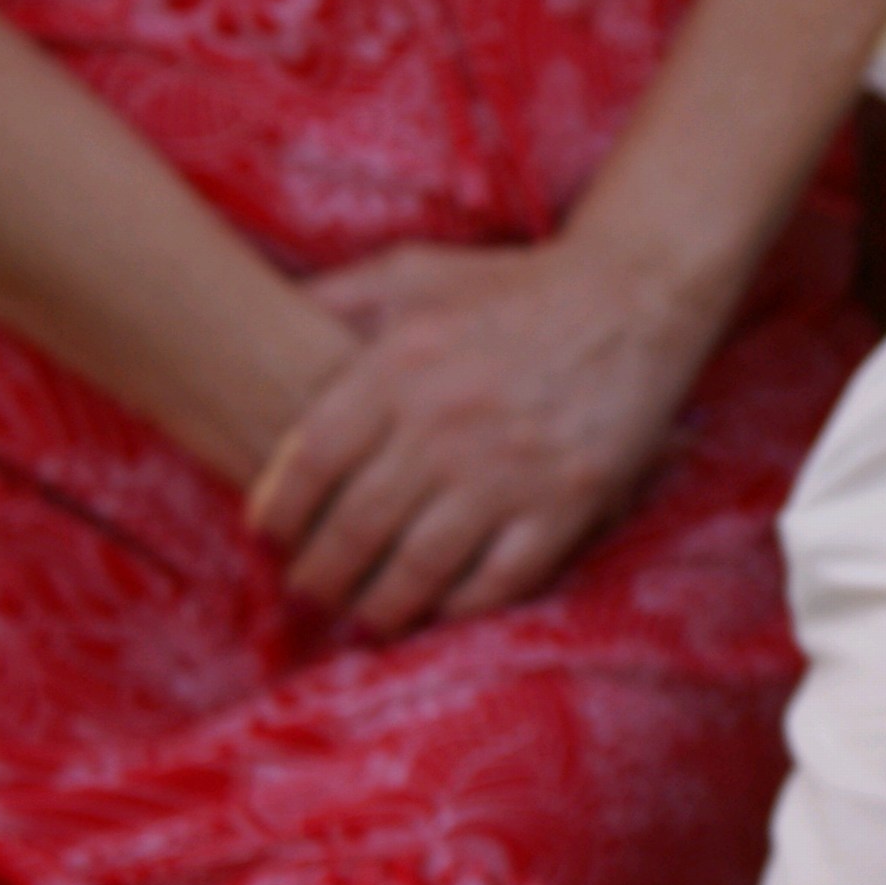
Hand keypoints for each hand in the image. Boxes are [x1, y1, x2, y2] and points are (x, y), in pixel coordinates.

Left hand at [244, 237, 730, 634]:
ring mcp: (510, 470)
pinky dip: (460, 606)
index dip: (279, 509)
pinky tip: (440, 608)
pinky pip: (499, 579)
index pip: (311, 460)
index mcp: (401, 366)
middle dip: (318, 573)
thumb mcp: (411, 270)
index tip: (268, 532)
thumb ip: (333, 298)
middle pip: (355, 526)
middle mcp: (447, 424)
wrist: (633, 295)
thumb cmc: (513, 283)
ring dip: (380, 604)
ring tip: (363, 614)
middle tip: (308, 588)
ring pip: (420, 567)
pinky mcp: (566, 502)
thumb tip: (252, 317)